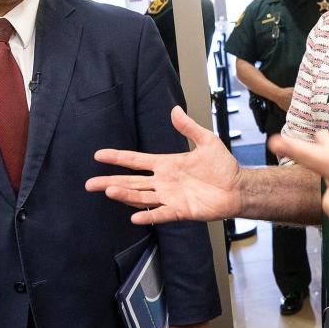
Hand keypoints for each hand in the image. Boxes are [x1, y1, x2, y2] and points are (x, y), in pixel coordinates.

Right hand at [86, 106, 242, 223]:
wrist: (238, 187)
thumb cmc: (223, 166)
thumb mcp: (207, 141)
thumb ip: (189, 128)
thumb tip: (174, 109)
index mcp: (166, 164)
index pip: (136, 161)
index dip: (117, 158)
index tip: (98, 155)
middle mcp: (163, 182)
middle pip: (131, 182)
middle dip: (110, 182)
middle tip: (90, 184)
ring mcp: (170, 197)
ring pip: (141, 197)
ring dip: (125, 195)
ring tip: (108, 191)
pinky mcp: (180, 210)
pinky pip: (161, 214)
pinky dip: (148, 216)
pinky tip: (135, 217)